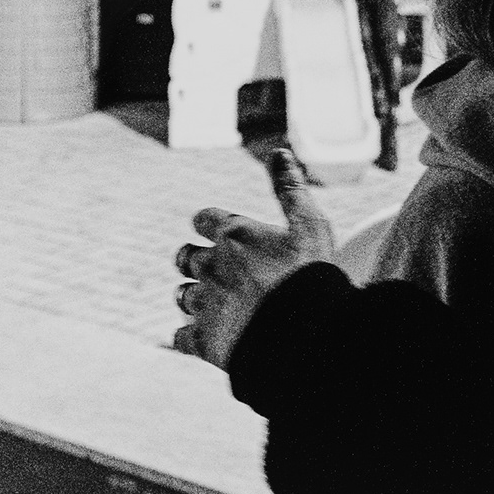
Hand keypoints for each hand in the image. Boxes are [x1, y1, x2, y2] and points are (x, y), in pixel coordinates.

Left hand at [172, 150, 333, 367]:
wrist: (305, 335)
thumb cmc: (311, 275)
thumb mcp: (310, 225)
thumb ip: (290, 189)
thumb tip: (278, 151)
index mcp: (234, 235)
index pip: (205, 219)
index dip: (210, 223)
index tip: (217, 229)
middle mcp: (211, 266)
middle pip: (185, 256)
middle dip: (194, 259)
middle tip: (211, 266)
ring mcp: (205, 305)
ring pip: (183, 296)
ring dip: (192, 296)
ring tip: (209, 302)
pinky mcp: (204, 342)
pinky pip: (181, 338)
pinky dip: (188, 337)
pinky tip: (202, 338)